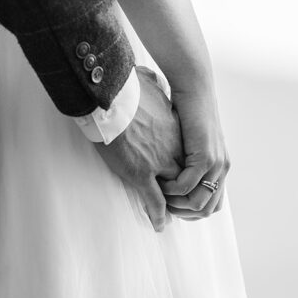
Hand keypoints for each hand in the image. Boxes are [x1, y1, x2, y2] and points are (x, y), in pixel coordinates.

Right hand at [94, 67, 183, 230]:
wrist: (109, 97)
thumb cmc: (124, 87)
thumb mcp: (147, 81)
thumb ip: (151, 81)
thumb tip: (147, 73)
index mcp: (175, 129)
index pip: (188, 154)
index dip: (186, 165)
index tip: (182, 171)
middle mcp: (173, 148)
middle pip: (187, 175)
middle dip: (186, 188)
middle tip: (183, 199)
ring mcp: (159, 163)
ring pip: (176, 191)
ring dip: (175, 203)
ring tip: (172, 214)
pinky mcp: (142, 174)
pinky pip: (156, 201)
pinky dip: (158, 214)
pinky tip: (159, 224)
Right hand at [159, 85, 229, 219]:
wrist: (194, 89)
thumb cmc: (186, 110)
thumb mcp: (188, 141)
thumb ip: (187, 159)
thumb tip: (174, 172)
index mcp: (220, 167)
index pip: (213, 205)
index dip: (192, 213)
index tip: (172, 208)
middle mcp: (222, 168)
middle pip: (207, 209)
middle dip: (183, 213)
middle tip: (163, 208)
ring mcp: (216, 163)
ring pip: (198, 202)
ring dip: (176, 204)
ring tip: (159, 197)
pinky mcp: (205, 156)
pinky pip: (188, 185)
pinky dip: (172, 190)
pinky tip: (160, 184)